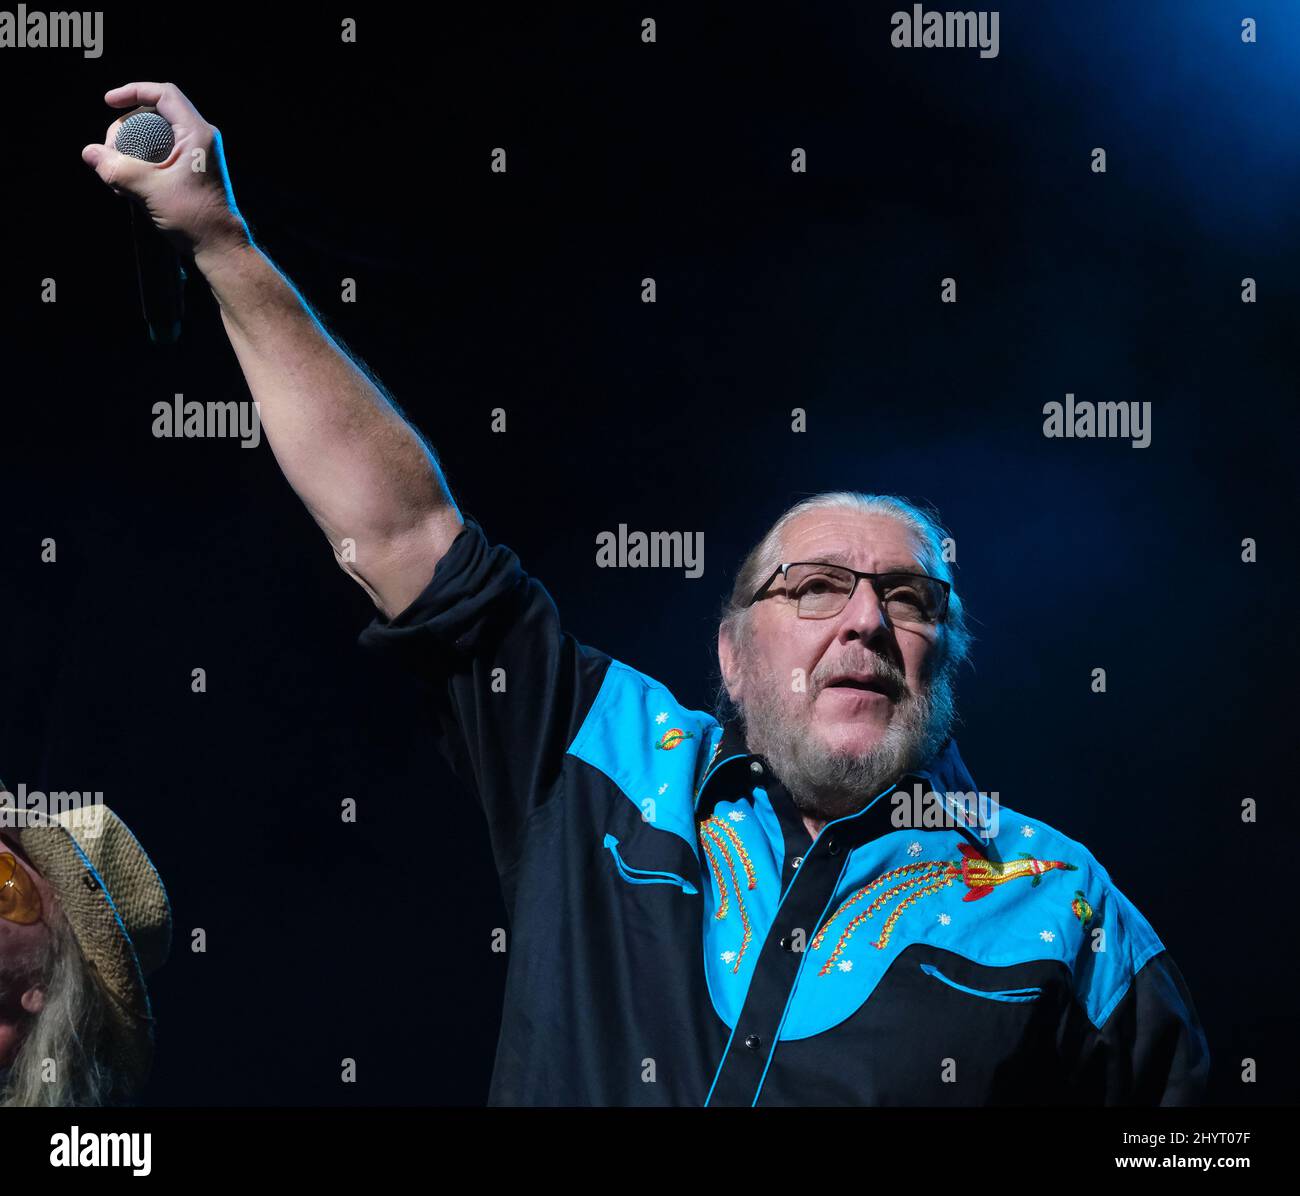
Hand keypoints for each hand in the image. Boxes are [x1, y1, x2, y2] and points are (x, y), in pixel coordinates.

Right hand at [81, 81, 250, 259]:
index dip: (133, 91)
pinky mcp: (193, 170)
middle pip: (155, 114)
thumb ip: (117, 168)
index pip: (163, 94)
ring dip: (132, 147)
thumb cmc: (194, 219)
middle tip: (110, 150)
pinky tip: (128, 183)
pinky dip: (143, 161)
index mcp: (197, 134)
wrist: (220, 247)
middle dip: (127, 127)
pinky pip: (162, 153)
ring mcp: (199, 154)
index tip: (109, 102)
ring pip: (157, 135)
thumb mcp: (149, 190)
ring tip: (118, 173)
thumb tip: (89, 152)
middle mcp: (201, 139)